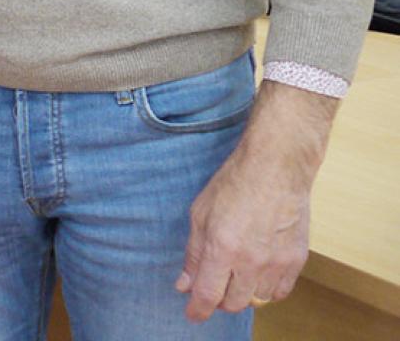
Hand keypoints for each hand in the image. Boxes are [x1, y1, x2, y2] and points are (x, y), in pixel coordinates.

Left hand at [177, 83, 332, 319]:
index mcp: (222, 248)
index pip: (208, 295)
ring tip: (235, 272)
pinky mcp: (297, 260)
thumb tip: (184, 284)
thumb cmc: (233, 185)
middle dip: (219, 299)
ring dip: (242, 293)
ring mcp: (277, 263)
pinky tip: (257, 272)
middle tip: (213, 284)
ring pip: (257, 300)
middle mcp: (251, 261)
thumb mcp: (200, 214)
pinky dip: (265, 288)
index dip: (198, 310)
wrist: (276, 169)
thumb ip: (194, 254)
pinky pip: (279, 292)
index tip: (192, 314)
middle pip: (233, 303)